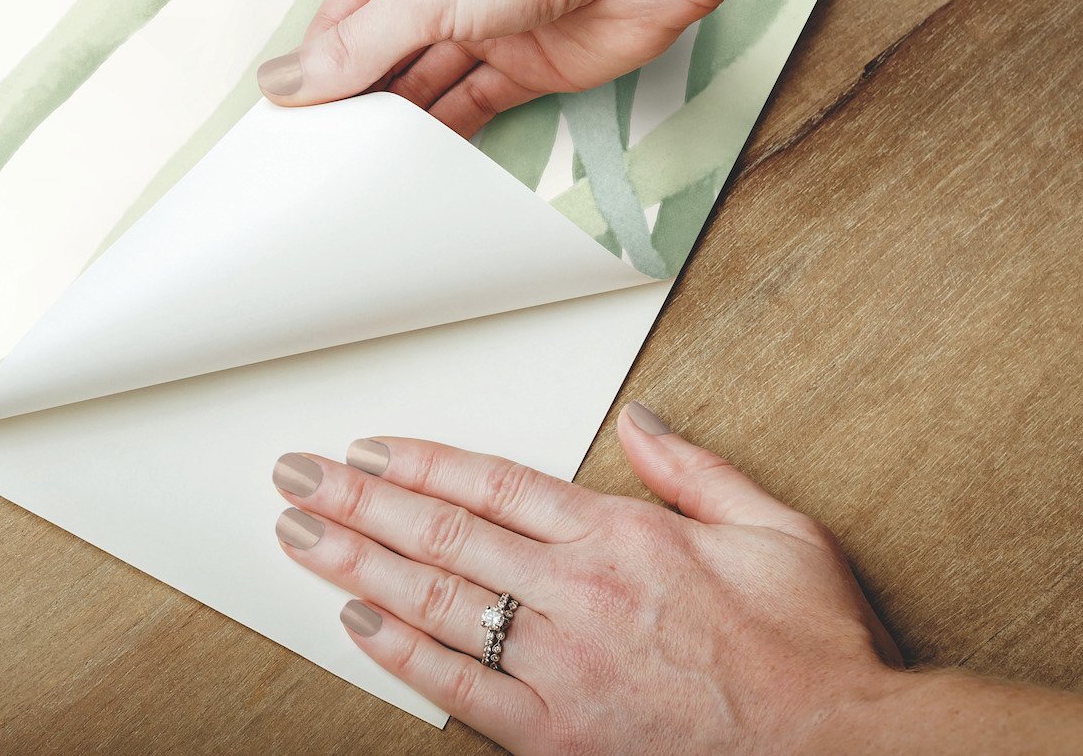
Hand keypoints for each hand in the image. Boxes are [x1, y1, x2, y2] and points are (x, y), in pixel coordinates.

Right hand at [255, 0, 734, 137]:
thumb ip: (355, 46)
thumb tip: (284, 81)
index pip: (341, 18)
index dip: (315, 69)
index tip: (287, 123)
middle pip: (381, 56)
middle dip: (355, 100)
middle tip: (320, 156)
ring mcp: (486, 26)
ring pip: (426, 86)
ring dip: (399, 123)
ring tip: (360, 168)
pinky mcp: (529, 67)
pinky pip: (473, 106)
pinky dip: (447, 134)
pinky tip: (418, 162)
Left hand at [269, 404, 905, 752]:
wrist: (844, 752)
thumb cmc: (811, 650)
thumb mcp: (776, 529)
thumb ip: (694, 469)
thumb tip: (638, 421)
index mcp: (621, 537)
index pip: (491, 483)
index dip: (418, 462)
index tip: (367, 448)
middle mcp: (579, 595)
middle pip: (443, 534)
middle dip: (358, 501)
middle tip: (299, 477)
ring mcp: (562, 667)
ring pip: (436, 603)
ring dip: (357, 564)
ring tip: (301, 535)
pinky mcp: (559, 735)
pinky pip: (460, 690)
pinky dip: (402, 656)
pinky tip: (357, 625)